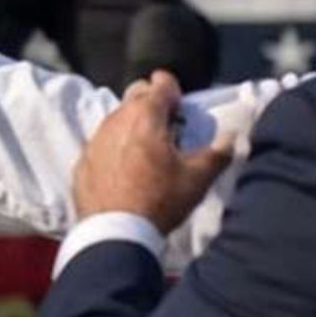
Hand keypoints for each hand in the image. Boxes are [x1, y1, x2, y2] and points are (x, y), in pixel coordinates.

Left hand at [73, 73, 234, 231]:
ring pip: (116, 118)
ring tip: (150, 147)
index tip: (181, 103)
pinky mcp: (83, 160)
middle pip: (135, 97)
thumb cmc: (160, 200)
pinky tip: (126, 166)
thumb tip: (232, 137)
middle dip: (153, 103)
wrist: (115, 231)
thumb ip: (218, 153)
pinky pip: (102, 142)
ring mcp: (95, 139)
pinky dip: (116, 146)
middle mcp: (115, 120)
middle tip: (170, 125)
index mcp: (145, 117)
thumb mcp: (197, 179)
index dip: (173, 89)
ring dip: (133, 125)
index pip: (160, 84)